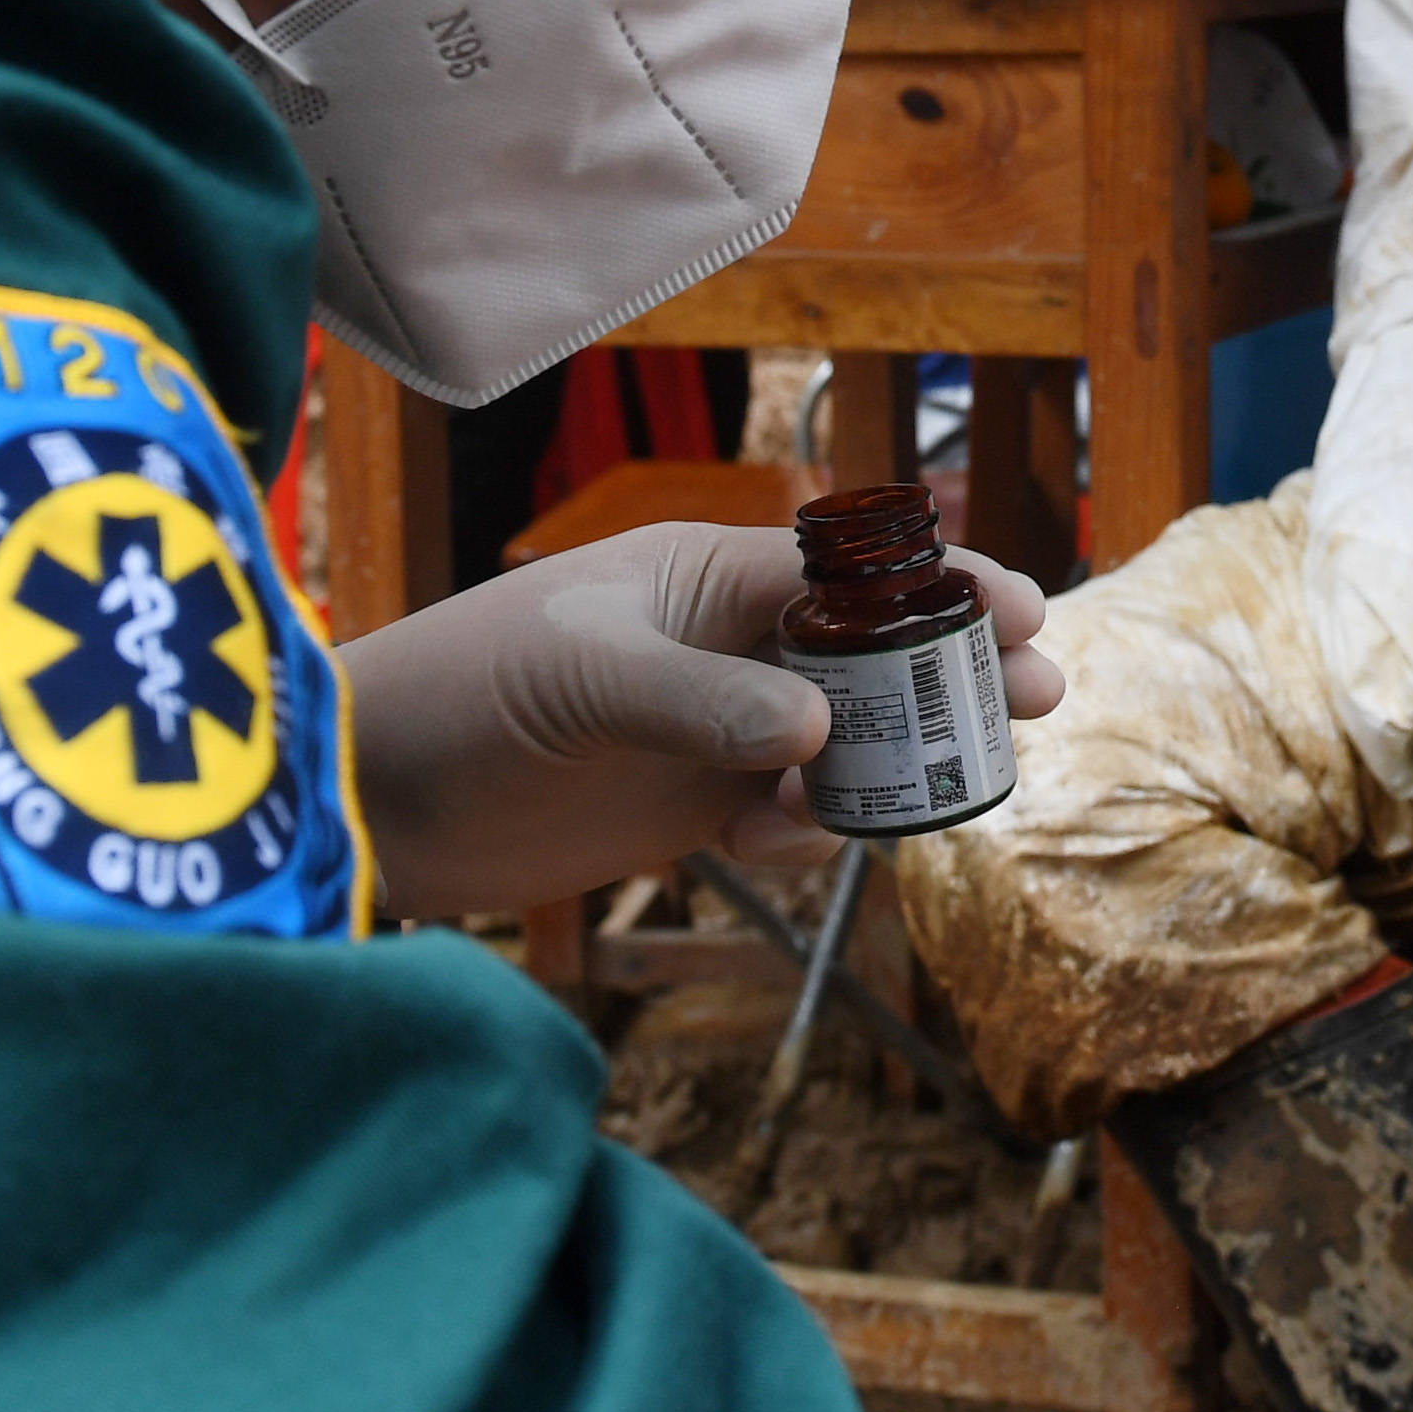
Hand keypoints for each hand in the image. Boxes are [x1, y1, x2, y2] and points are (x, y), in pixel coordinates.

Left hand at [337, 520, 1060, 918]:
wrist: (375, 795)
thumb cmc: (465, 694)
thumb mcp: (586, 681)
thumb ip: (702, 702)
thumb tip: (815, 736)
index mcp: (705, 577)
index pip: (853, 569)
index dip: (944, 584)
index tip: (1025, 611)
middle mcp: (723, 646)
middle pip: (874, 654)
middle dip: (954, 674)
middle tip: (1037, 700)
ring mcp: (712, 729)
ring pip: (845, 742)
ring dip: (887, 766)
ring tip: (907, 800)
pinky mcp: (690, 808)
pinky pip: (790, 814)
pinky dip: (807, 831)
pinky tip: (769, 842)